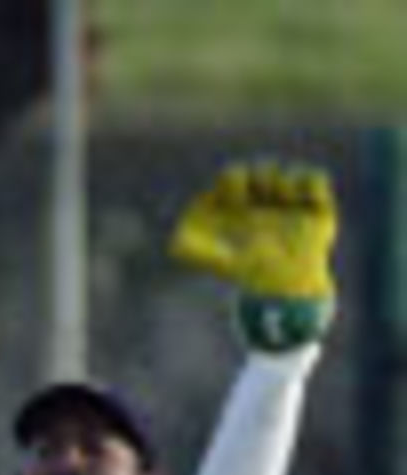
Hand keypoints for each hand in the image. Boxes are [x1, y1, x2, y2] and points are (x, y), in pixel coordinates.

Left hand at [169, 160, 336, 300]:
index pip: (231, 177)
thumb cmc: (248, 274)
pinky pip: (315, 180)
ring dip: (283, 183)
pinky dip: (310, 185)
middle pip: (260, 169)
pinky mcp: (315, 204)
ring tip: (283, 198)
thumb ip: (192, 250)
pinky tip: (304, 201)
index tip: (234, 200)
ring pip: (285, 173)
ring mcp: (288, 199)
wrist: (285, 290)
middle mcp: (262, 198)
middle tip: (262, 193)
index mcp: (237, 205)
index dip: (232, 182)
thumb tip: (173, 245)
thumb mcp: (217, 261)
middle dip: (260, 178)